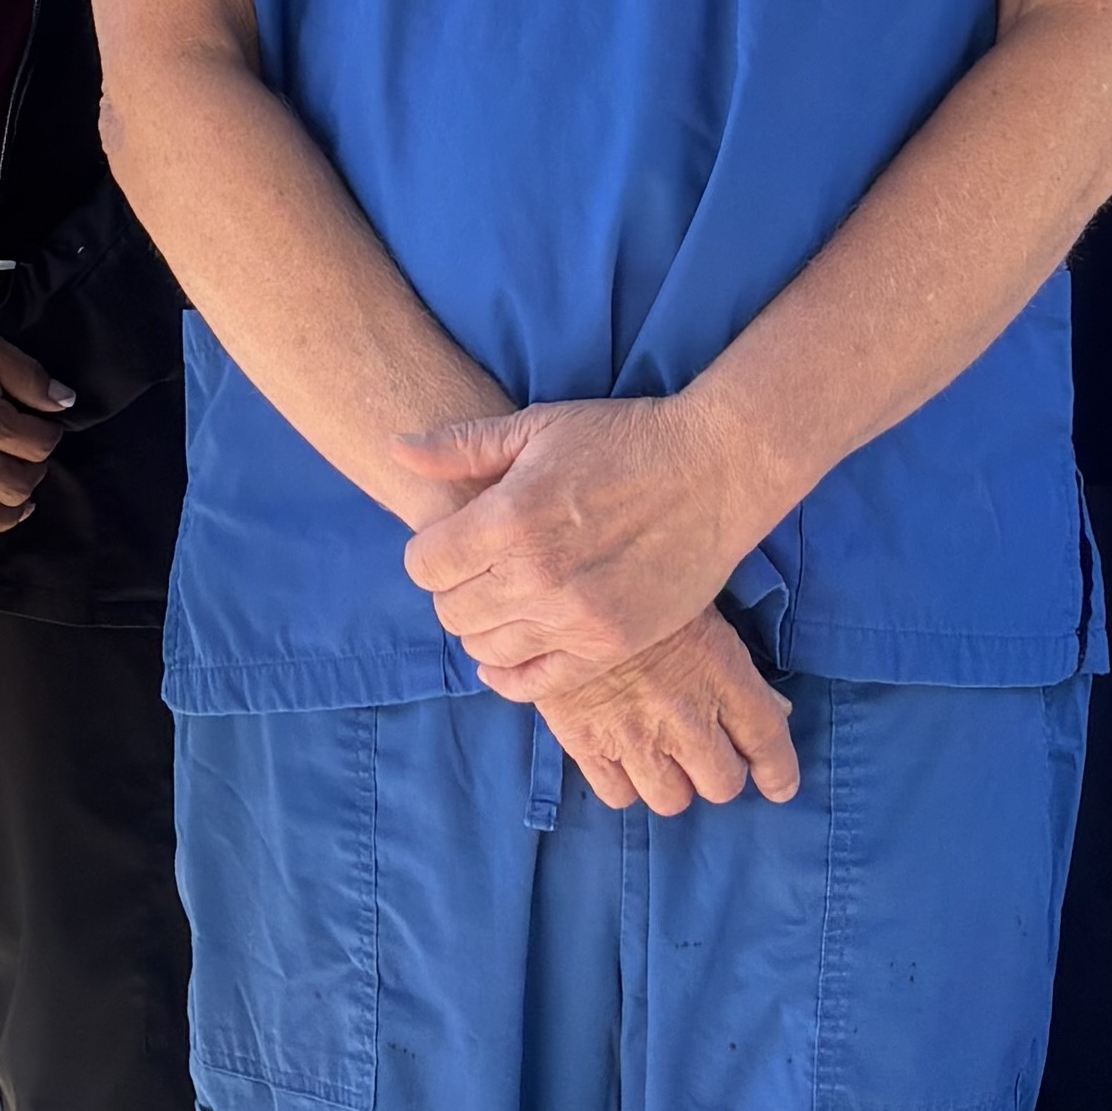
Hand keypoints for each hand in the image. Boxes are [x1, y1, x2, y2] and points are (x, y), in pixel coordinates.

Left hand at [401, 396, 745, 690]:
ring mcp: (574, 618)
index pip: (423, 565)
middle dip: (454, 589)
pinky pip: (534, 684)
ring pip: (485, 649)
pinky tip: (515, 646)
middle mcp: (536, 576)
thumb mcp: (538, 426)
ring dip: (484, 626)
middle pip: (449, 612)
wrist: (715, 471)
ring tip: (507, 598)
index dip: (430, 552)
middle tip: (481, 569)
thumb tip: (396, 446)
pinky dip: (511, 673)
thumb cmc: (625, 440)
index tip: (453, 541)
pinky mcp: (608, 646)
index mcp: (510, 518)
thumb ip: (461, 445)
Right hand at [534, 610, 799, 814]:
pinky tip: (623, 756)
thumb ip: (740, 674)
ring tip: (661, 757)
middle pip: (722, 784)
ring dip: (672, 783)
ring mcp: (635, 736)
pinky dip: (625, 784)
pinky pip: (619, 796)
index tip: (778, 786)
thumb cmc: (643, 587)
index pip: (767, 742)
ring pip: (672, 800)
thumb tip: (777, 711)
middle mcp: (686, 717)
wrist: (564, 582)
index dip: (778, 773)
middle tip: (705, 754)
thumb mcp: (705, 616)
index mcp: (723, 676)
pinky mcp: (587, 744)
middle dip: (718, 772)